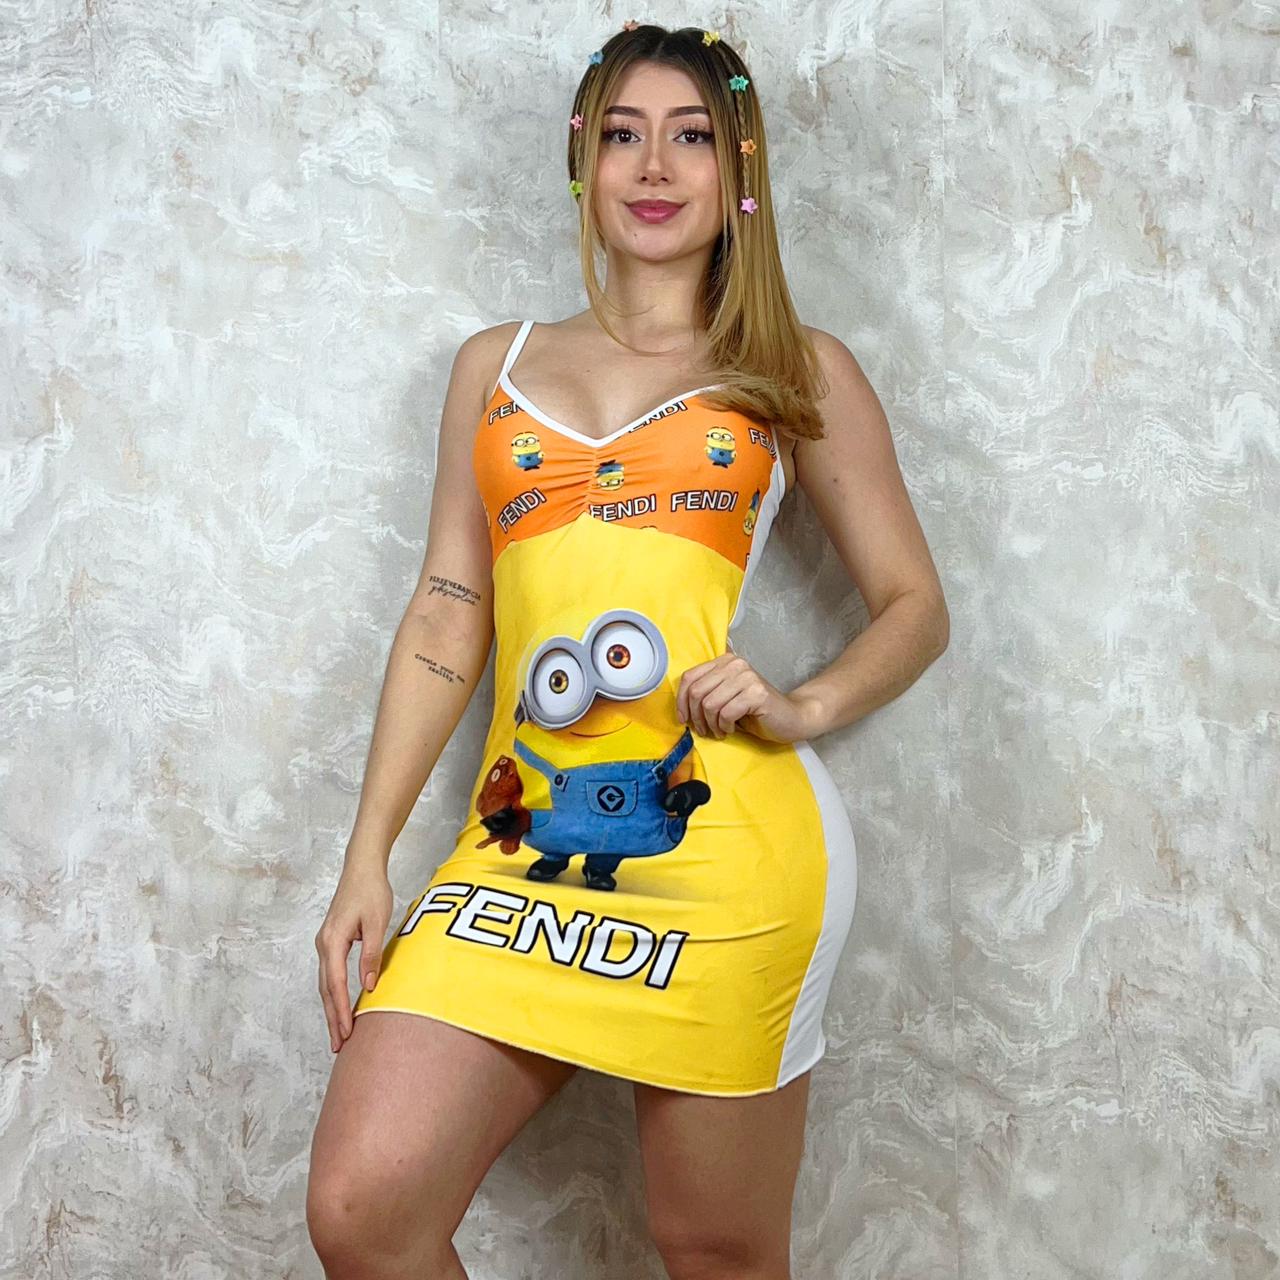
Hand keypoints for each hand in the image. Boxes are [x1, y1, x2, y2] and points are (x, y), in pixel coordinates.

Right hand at [314, 863, 393, 1052]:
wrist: (362, 868)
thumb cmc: (371, 891)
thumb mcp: (377, 922)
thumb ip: (372, 954)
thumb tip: (369, 986)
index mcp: (333, 940)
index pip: (336, 983)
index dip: (341, 1010)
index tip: (346, 1032)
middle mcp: (324, 944)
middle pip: (326, 989)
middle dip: (332, 1018)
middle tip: (339, 1047)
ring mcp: (325, 944)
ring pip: (326, 984)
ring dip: (332, 1009)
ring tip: (339, 1035)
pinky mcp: (332, 942)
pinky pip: (331, 974)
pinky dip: (335, 994)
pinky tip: (341, 1007)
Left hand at [675, 648, 817, 743]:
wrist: (790, 718)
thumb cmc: (755, 711)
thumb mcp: (725, 697)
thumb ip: (707, 692)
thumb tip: (680, 703)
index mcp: (725, 661)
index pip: (690, 677)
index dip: (681, 701)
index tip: (684, 719)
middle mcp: (736, 664)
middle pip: (697, 691)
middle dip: (696, 716)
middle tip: (704, 730)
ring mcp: (748, 677)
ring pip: (710, 704)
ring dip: (711, 724)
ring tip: (719, 731)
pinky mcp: (757, 693)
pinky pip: (726, 713)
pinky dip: (725, 726)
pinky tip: (731, 729)